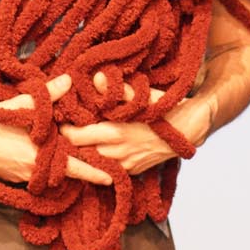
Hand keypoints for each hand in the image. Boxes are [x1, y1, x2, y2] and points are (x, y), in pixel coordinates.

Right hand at [0, 71, 112, 185]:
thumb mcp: (20, 105)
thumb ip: (47, 95)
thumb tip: (69, 80)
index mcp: (39, 152)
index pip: (74, 166)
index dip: (94, 171)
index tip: (113, 176)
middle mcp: (33, 169)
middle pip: (65, 173)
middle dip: (84, 171)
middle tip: (106, 173)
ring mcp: (21, 176)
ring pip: (49, 175)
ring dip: (62, 169)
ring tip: (79, 164)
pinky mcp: (10, 178)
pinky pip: (34, 176)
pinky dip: (44, 169)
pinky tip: (47, 161)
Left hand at [59, 72, 193, 175]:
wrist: (188, 132)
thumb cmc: (163, 109)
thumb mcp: (141, 95)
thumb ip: (116, 89)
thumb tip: (94, 77)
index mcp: (114, 133)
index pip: (74, 137)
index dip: (64, 129)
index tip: (62, 120)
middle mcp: (116, 154)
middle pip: (80, 152)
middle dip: (72, 142)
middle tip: (68, 129)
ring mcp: (124, 166)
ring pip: (92, 162)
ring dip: (85, 151)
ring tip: (82, 138)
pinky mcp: (131, 172)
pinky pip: (107, 168)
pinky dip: (100, 159)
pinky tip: (101, 147)